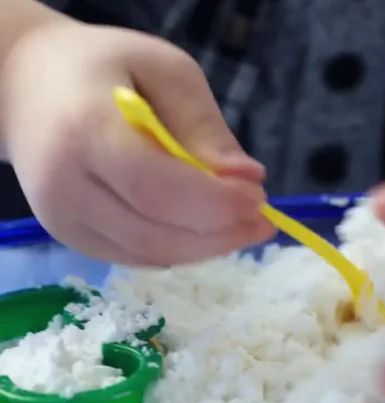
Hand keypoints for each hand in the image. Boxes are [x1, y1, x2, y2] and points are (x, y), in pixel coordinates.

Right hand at [0, 21, 272, 264]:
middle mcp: (66, 188)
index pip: (160, 189)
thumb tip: (249, 179)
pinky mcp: (73, 240)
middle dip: (222, 235)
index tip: (261, 199)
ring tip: (243, 226)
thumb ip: (205, 127)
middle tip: (263, 222)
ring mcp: (65, 221)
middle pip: (158, 236)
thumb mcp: (165, 71)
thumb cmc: (103, 68)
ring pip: (152, 255)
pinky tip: (205, 230)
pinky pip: (140, 257)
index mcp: (85, 132)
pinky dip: (183, 249)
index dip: (217, 204)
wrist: (27, 87)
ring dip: (208, 248)